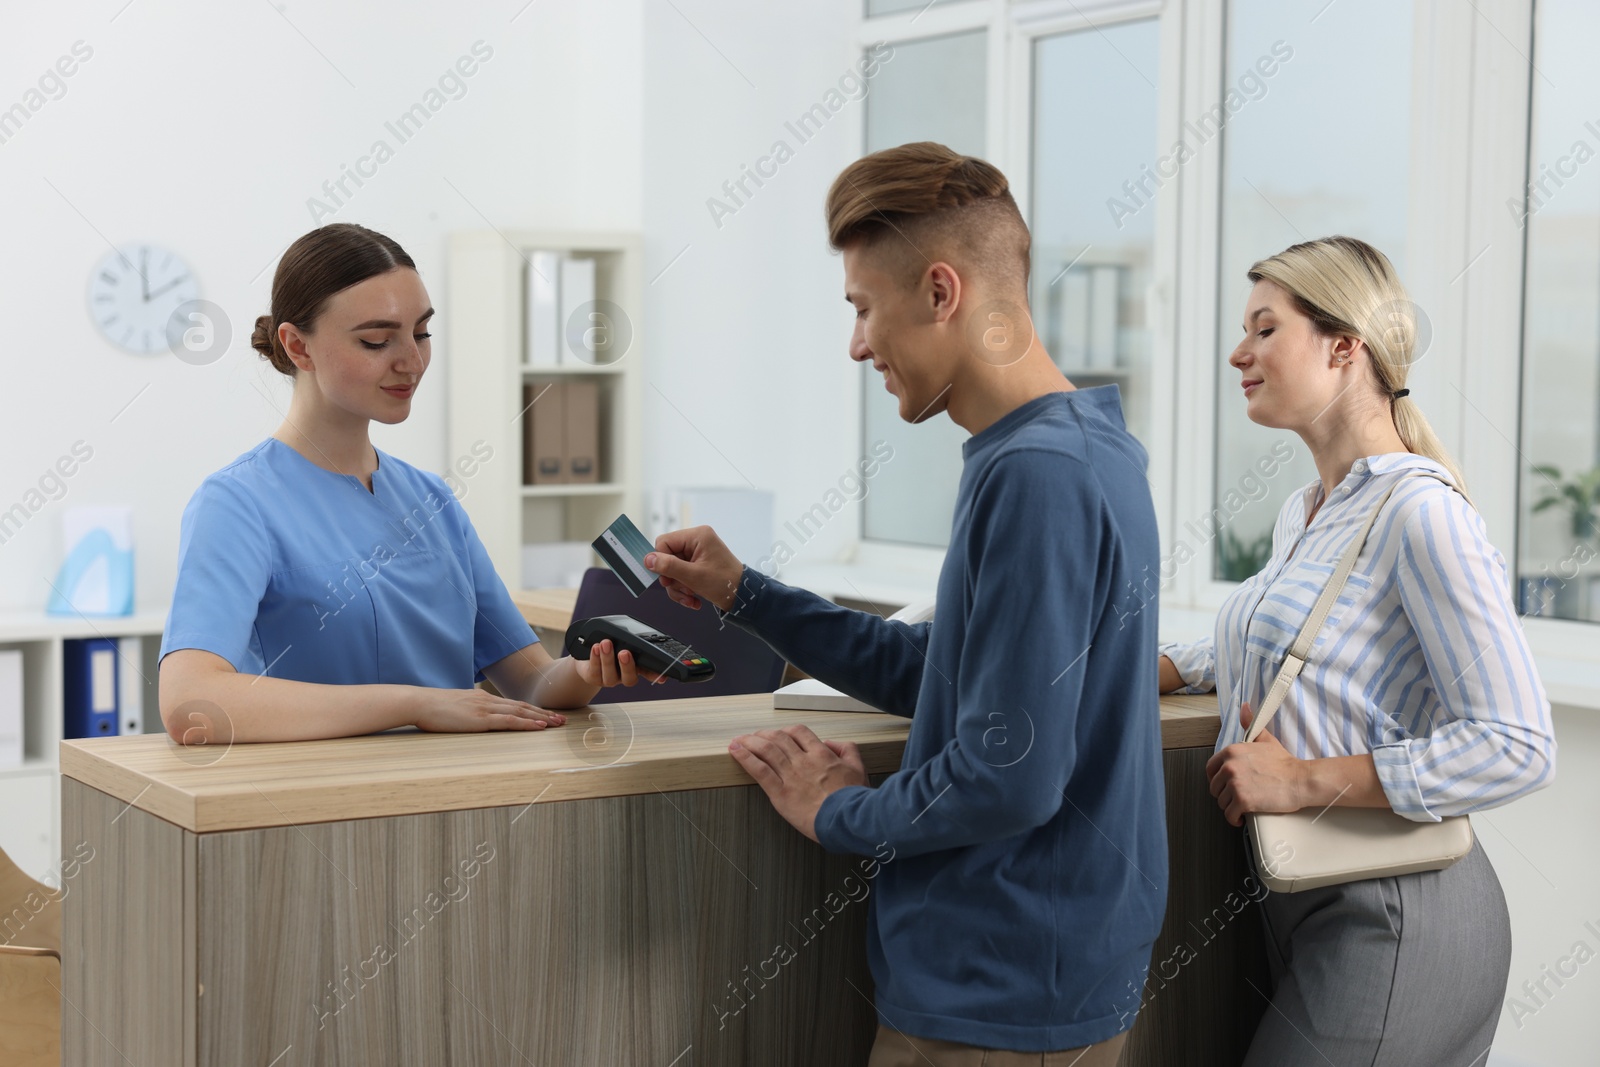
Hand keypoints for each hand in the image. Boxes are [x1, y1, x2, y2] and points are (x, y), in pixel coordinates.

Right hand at [413, 687, 565, 732]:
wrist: (419, 703)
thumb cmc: (432, 709)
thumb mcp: (454, 709)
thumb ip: (467, 713)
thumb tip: (472, 719)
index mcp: (482, 698)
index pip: (513, 704)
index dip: (532, 710)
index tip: (546, 715)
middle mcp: (488, 701)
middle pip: (522, 706)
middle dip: (544, 713)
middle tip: (561, 719)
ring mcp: (485, 708)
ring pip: (520, 712)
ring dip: (541, 718)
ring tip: (557, 723)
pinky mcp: (480, 719)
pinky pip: (509, 721)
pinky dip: (527, 723)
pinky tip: (539, 726)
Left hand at [570, 639, 663, 688]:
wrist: (588, 654)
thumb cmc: (610, 644)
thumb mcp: (624, 639)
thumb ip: (633, 640)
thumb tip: (639, 633)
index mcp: (637, 666)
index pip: (650, 673)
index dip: (656, 676)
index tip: (662, 677)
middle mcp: (624, 675)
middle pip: (630, 679)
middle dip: (627, 666)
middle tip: (624, 652)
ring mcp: (609, 679)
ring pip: (610, 675)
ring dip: (608, 659)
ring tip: (605, 643)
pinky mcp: (594, 678)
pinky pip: (595, 672)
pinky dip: (595, 659)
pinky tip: (595, 648)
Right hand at [645, 525, 743, 611]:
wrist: (743, 598)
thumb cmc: (725, 584)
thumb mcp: (693, 576)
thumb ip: (669, 566)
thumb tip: (648, 559)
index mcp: (697, 536)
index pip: (664, 542)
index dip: (661, 561)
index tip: (666, 578)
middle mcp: (697, 541)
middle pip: (667, 558)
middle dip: (673, 579)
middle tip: (682, 590)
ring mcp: (697, 553)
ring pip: (673, 570)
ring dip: (678, 587)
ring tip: (690, 597)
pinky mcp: (698, 565)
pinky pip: (681, 575)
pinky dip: (684, 589)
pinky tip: (693, 599)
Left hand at [728, 724, 868, 841]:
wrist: (846, 820)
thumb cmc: (853, 800)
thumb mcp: (858, 768)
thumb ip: (847, 750)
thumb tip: (832, 744)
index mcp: (822, 754)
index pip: (799, 732)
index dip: (785, 731)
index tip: (779, 734)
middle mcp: (803, 761)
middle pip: (778, 738)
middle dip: (763, 735)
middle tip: (754, 737)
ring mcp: (791, 776)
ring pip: (766, 750)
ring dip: (749, 742)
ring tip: (738, 741)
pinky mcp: (780, 793)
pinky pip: (759, 770)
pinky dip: (745, 758)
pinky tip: (735, 752)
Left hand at [1204, 702, 1307, 826]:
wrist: (1300, 780)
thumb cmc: (1284, 763)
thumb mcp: (1264, 739)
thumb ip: (1250, 725)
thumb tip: (1244, 707)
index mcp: (1231, 752)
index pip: (1210, 769)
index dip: (1216, 779)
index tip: (1224, 785)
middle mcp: (1229, 766)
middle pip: (1215, 787)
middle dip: (1225, 794)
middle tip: (1238, 796)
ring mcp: (1235, 784)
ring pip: (1221, 802)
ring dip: (1230, 806)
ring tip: (1243, 806)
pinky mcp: (1242, 800)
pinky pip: (1229, 814)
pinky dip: (1234, 819)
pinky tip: (1241, 817)